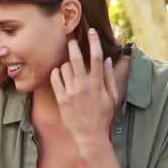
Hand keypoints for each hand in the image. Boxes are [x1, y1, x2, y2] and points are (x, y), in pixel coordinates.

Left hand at [50, 29, 119, 158]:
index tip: (91, 32)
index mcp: (98, 84)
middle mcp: (84, 86)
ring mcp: (71, 92)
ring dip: (66, 63)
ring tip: (69, 67)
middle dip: (73, 46)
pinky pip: (55, 79)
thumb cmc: (103, 116)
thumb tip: (108, 60)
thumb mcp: (112, 97)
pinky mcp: (61, 99)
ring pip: (64, 68)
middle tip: (71, 39)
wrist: (90, 135)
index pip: (97, 58)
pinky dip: (56, 73)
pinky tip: (59, 73)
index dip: (94, 42)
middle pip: (77, 59)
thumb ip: (109, 78)